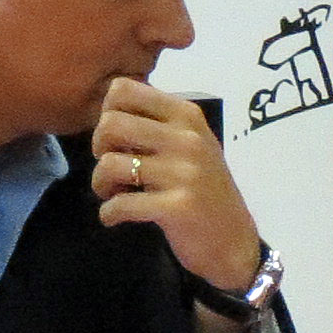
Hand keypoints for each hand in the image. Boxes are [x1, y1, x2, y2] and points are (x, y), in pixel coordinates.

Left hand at [92, 77, 265, 297]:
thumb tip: (106, 111)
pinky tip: (115, 216)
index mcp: (187, 115)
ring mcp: (184, 172)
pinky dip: (109, 213)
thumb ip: (157, 124)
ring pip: (110, 164)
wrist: (234, 242)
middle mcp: (187, 138)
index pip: (123, 89)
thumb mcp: (191, 145)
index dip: (107, 113)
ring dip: (100, 184)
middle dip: (98, 148)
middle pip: (110, 124)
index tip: (117, 138)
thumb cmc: (206, 191)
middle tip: (112, 167)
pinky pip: (120, 204)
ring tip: (113, 193)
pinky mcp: (176, 207)